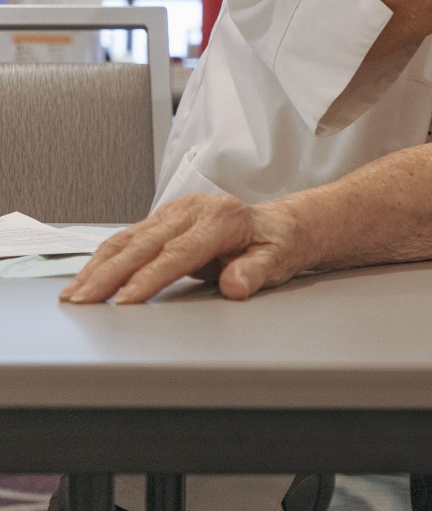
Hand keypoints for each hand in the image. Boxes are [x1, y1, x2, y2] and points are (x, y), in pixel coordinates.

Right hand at [59, 195, 312, 304]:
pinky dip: (103, 260)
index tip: (127, 300)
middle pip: (145, 244)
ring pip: (128, 240)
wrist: (278, 225)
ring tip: (74, 295)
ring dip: (97, 268)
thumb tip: (236, 285)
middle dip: (110, 274)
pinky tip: (85, 279)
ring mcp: (175, 212)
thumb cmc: (277, 244)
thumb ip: (256, 272)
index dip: (151, 277)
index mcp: (223, 218)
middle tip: (84, 301)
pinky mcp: (162, 220)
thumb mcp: (278, 259)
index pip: (180, 252)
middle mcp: (194, 209)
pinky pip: (127, 240)